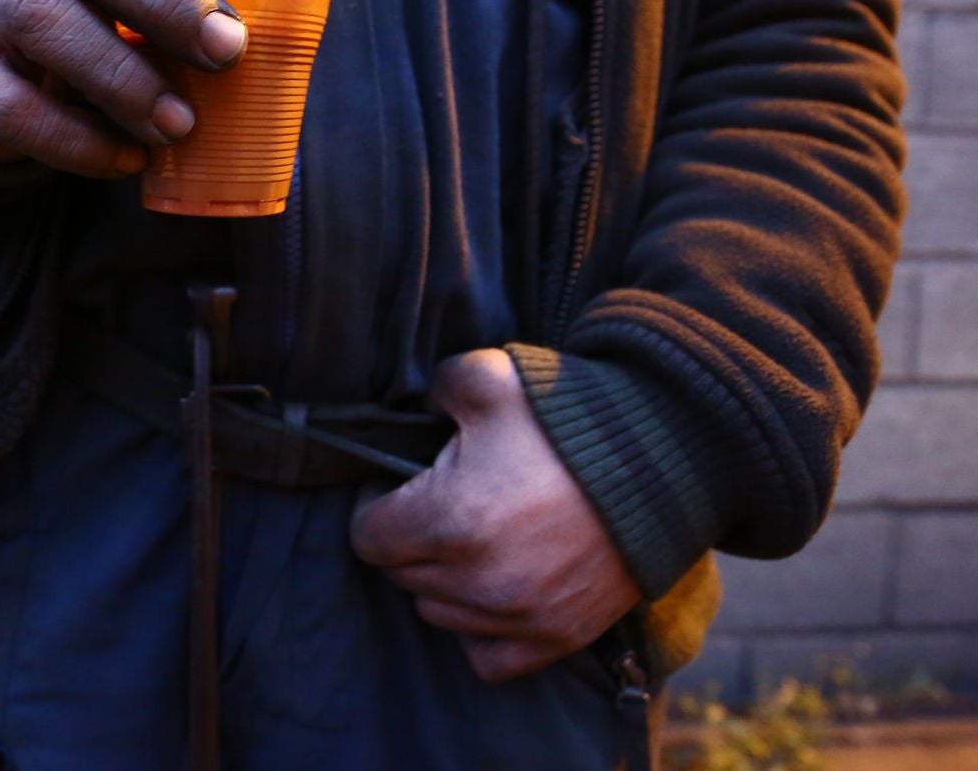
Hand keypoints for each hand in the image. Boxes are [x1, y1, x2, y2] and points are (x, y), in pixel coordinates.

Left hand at [351, 349, 640, 682]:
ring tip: (476, 535)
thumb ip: (435, 389)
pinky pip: (487, 656)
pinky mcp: (556, 637)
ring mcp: (517, 616)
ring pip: (438, 613)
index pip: (368, 536)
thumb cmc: (568, 417)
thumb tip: (420, 411)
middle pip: (402, 575)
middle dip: (412, 537)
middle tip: (445, 501)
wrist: (664, 458)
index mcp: (446, 520)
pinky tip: (495, 585)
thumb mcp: (488, 376)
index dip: (378, 504)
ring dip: (445, 579)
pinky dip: (481, 628)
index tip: (398, 486)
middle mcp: (476, 582)